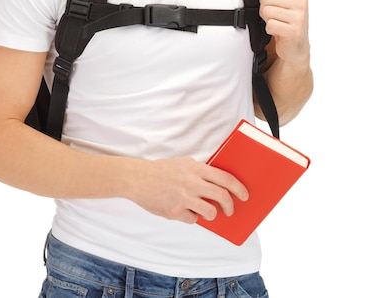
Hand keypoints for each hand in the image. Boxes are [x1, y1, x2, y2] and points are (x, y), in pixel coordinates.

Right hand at [129, 156, 247, 223]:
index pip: (225, 178)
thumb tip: (219, 185)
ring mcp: (183, 198)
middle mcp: (192, 182)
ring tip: (206, 211)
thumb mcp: (183, 163)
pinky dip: (191, 217)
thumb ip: (199, 172)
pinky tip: (184, 210)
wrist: (137, 178)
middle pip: (222, 196)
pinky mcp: (175, 211)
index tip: (244, 195)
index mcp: (196, 168)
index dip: (238, 188)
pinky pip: (192, 219)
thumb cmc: (162, 170)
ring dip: (211, 214)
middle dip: (230, 206)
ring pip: (210, 212)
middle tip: (230, 210)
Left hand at [259, 0, 308, 65]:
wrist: (296, 47)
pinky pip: (270, 25)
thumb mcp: (287, 3)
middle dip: (265, 9)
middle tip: (274, 17)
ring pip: (266, 11)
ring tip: (277, 23)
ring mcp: (299, 17)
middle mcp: (302, 3)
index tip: (275, 7)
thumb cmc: (290, 23)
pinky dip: (270, 30)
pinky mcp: (294, 31)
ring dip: (268, 20)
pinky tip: (279, 32)